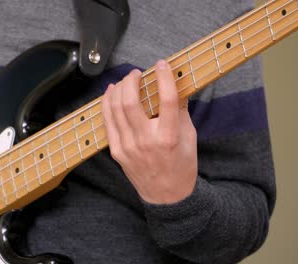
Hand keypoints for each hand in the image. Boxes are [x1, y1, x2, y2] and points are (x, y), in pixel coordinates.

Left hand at [101, 60, 196, 203]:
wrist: (166, 196)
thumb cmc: (181, 165)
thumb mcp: (190, 138)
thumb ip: (181, 111)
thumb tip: (175, 86)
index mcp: (169, 137)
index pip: (166, 100)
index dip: (163, 77)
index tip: (161, 64)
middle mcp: (147, 141)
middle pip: (131, 102)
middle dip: (131, 81)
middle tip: (136, 73)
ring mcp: (128, 147)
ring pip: (115, 109)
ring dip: (118, 89)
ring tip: (124, 80)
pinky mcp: (117, 152)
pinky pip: (107, 122)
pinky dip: (107, 104)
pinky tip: (111, 94)